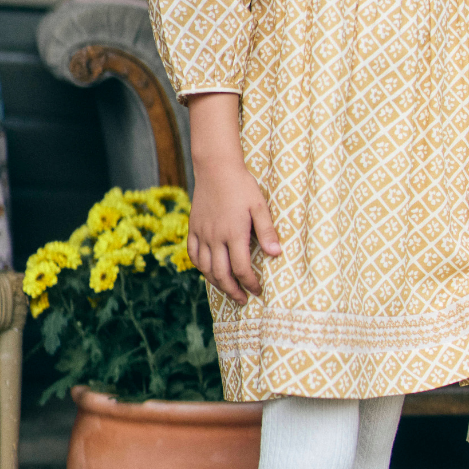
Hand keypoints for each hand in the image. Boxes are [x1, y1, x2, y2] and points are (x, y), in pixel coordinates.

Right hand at [187, 94, 281, 303]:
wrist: (216, 168)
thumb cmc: (242, 185)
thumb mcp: (259, 206)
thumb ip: (267, 231)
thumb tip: (276, 254)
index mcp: (234, 233)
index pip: (242, 269)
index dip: (250, 284)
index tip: (258, 291)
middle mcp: (215, 237)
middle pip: (222, 274)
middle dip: (233, 291)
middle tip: (243, 300)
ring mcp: (202, 233)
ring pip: (205, 268)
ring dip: (217, 283)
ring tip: (228, 290)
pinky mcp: (193, 228)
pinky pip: (193, 254)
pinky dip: (200, 267)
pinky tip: (208, 272)